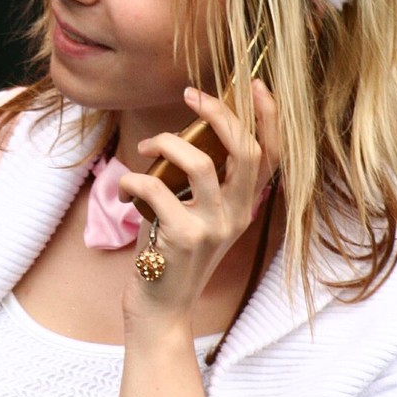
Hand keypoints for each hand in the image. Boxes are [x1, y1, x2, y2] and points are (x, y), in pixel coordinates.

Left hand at [117, 80, 279, 326]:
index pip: (271, 156)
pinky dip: (134, 179)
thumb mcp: (199, 219)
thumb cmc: (172, 257)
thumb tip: (185, 135)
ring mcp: (214, 228)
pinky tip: (125, 187)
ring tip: (147, 145)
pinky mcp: (184, 238)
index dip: (268, 118)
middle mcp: (237, 216)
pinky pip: (157, 189)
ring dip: (168, 142)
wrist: (161, 311)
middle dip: (219, 114)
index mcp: (244, 208)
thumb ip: (202, 185)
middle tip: (191, 95)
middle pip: (244, 151)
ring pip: (202, 164)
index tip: (253, 85)